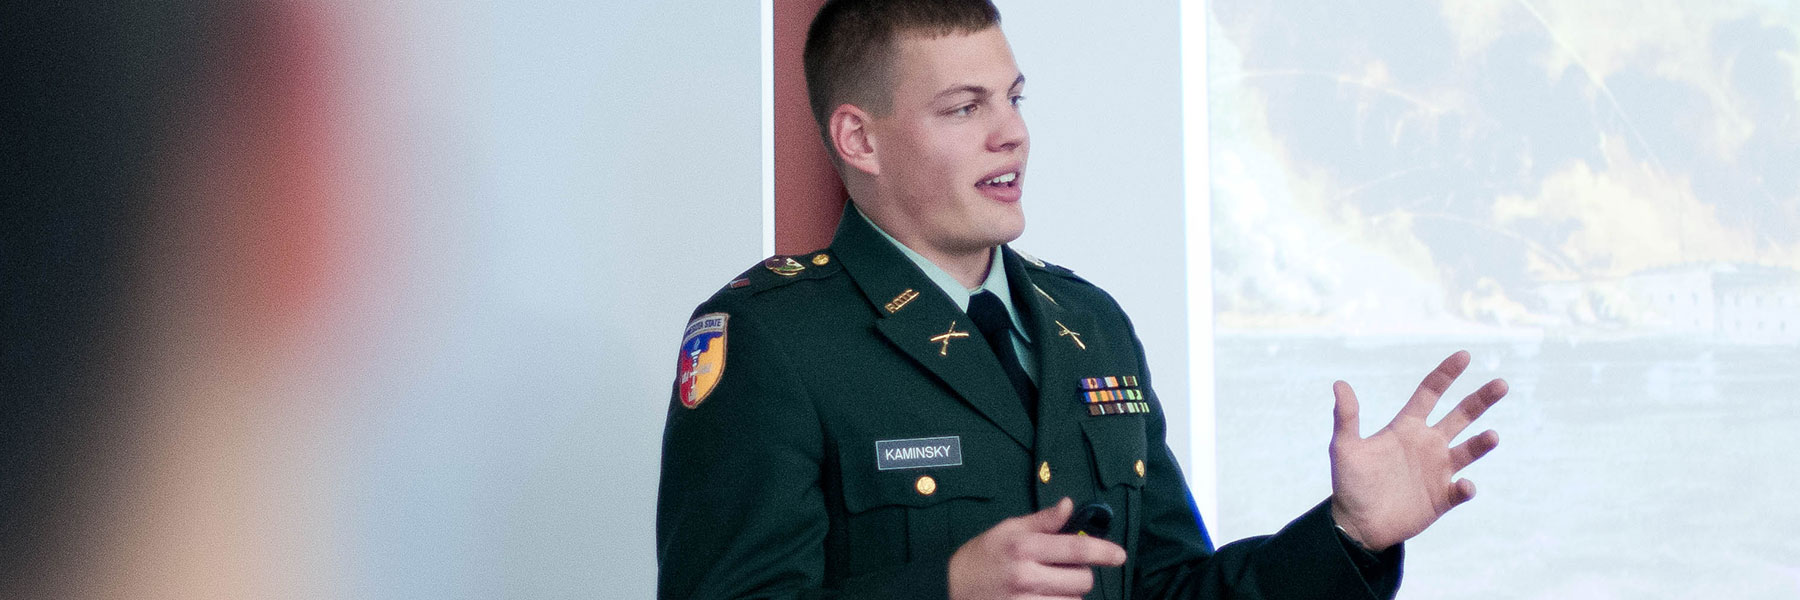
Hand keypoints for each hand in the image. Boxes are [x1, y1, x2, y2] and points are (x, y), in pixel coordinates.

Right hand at [948, 497, 1127, 599]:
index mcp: (1024, 547)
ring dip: (1069, 595)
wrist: (950, 588)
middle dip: (1080, 575)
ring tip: (1049, 588)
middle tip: (1063, 571)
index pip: (1076, 549)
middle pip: (1082, 580)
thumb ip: (1042, 521)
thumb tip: (1069, 506)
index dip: (1103, 551)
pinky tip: (1044, 599)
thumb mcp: (1007, 530)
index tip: (1120, 555)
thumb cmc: (981, 557)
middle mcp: (1026, 575)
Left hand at [1328, 350, 1504, 550]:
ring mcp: (1437, 471)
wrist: (1356, 524)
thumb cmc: (1349, 483)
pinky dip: (1465, 488)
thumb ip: (1346, 417)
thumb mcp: (1344, 448)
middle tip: (1501, 384)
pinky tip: (1463, 486)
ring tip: (1492, 436)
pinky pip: (1461, 490)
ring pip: (1469, 451)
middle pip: (1461, 415)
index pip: (1430, 393)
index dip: (1446, 374)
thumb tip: (1339, 384)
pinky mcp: (1442, 498)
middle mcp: (1427, 444)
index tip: (1464, 356)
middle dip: (1481, 400)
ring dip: (1482, 443)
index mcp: (1406, 427)